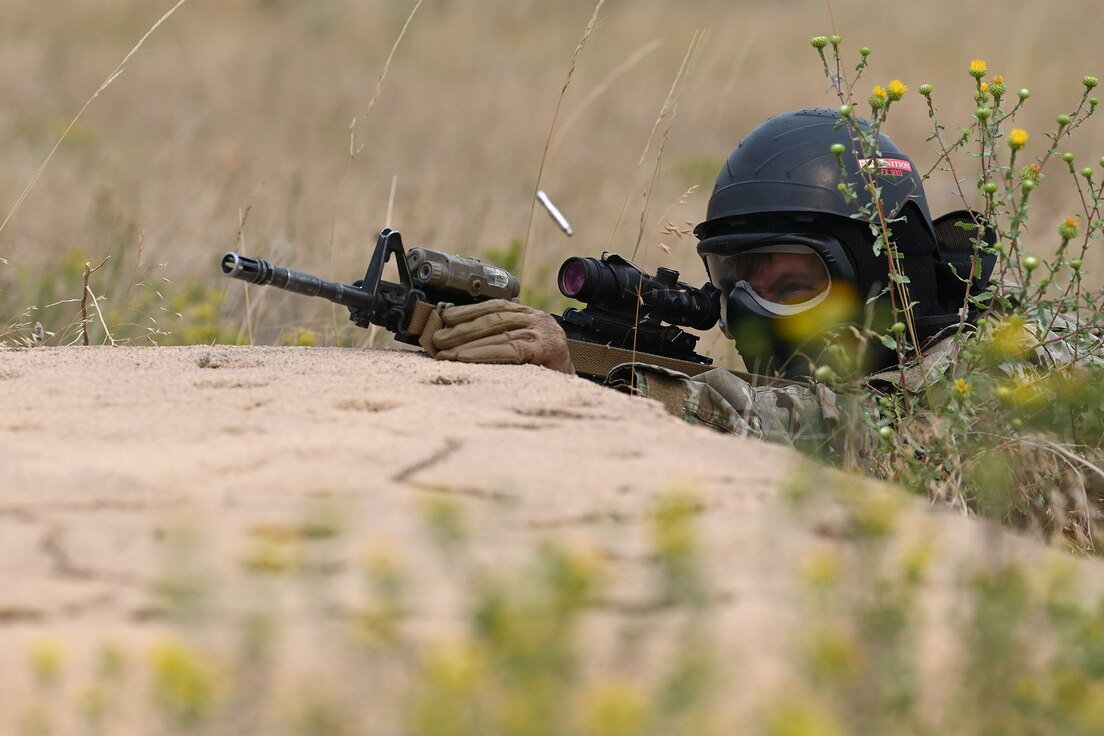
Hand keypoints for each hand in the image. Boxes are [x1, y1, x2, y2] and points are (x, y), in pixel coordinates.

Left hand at [420, 299, 574, 374]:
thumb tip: (461, 335)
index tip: (446, 315)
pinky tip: (464, 358)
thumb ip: (503, 335)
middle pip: (493, 318)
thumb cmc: (545, 368)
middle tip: (438, 337)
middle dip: (462, 327)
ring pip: (497, 332)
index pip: (496, 305)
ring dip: (467, 342)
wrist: (572, 386)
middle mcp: (538, 320)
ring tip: (444, 351)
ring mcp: (542, 333)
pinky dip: (483, 353)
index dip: (469, 309)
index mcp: (532, 315)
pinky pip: (508, 350)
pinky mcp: (544, 350)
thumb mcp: (525, 344)